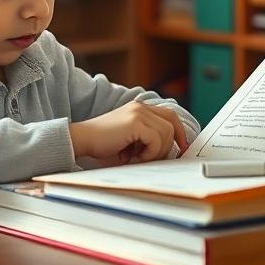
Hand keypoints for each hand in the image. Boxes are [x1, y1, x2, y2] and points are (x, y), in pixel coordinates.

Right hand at [69, 102, 188, 163]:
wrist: (82, 140)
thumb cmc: (103, 143)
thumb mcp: (130, 139)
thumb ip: (147, 139)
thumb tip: (168, 152)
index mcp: (140, 108)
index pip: (170, 115)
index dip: (179, 132)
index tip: (181, 148)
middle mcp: (141, 107)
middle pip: (172, 123)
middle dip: (171, 143)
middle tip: (158, 158)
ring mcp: (138, 112)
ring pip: (166, 133)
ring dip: (157, 151)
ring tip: (140, 158)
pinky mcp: (135, 122)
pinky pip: (156, 140)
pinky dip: (150, 153)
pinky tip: (134, 157)